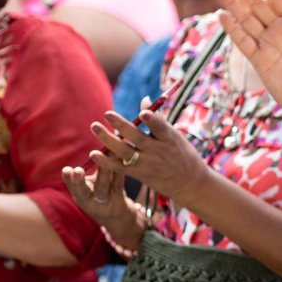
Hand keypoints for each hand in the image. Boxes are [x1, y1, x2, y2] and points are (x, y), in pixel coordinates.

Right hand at [61, 160, 141, 249]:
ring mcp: (105, 202)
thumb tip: (88, 153)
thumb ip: (85, 176)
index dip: (68, 179)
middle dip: (79, 182)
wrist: (117, 217)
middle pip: (83, 193)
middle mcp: (90, 201)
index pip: (71, 187)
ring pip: (103, 186)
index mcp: (80, 196)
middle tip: (77, 170)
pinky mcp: (119, 198)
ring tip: (105, 157)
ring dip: (104, 171)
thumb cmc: (99, 195)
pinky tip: (120, 158)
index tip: (66, 170)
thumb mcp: (87, 190)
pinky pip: (118, 183)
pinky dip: (118, 171)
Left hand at [85, 110, 208, 203]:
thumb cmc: (181, 153)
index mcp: (169, 138)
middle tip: (107, 113)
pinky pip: (119, 167)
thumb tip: (145, 99)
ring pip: (124, 151)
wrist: (188, 182)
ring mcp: (147, 163)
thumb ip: (157, 119)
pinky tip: (94, 153)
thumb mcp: (174, 136)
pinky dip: (106, 161)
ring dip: (108, 139)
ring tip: (95, 126)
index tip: (143, 112)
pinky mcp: (138, 174)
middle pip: (137, 138)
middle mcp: (158, 151)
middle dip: (122, 125)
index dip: (153, 120)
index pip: (161, 128)